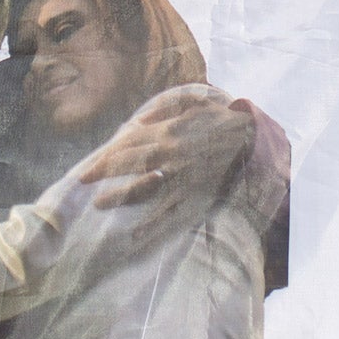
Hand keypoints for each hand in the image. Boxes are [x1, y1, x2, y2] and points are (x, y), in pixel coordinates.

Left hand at [77, 88, 254, 209]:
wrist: (254, 140)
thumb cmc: (222, 120)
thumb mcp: (192, 104)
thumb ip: (163, 111)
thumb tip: (137, 122)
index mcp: (168, 132)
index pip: (127, 145)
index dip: (105, 157)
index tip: (88, 169)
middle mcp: (171, 154)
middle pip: (130, 165)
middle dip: (104, 173)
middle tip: (84, 183)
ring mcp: (183, 177)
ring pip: (146, 188)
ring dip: (121, 197)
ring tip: (99, 204)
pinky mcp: (197, 195)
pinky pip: (171, 213)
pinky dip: (153, 226)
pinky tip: (135, 235)